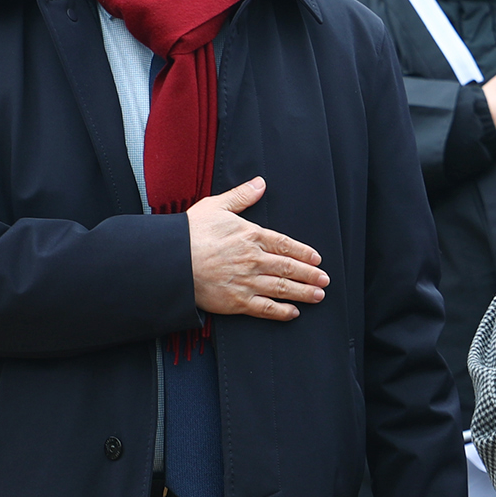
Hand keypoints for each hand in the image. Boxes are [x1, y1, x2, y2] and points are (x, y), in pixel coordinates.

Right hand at [188, 177, 328, 320]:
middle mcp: (254, 259)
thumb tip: (260, 183)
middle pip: (289, 268)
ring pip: (282, 288)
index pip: (286, 245)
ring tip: (318, 296)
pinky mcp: (236, 301)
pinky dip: (282, 311)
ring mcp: (247, 281)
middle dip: (310, 275)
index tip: (316, 259)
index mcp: (251, 235)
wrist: (170, 261)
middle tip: (324, 280)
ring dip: (303, 293)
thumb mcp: (216, 206)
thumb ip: (241, 196)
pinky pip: (265, 308)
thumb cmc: (190, 232)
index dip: (304, 253)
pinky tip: (294, 313)